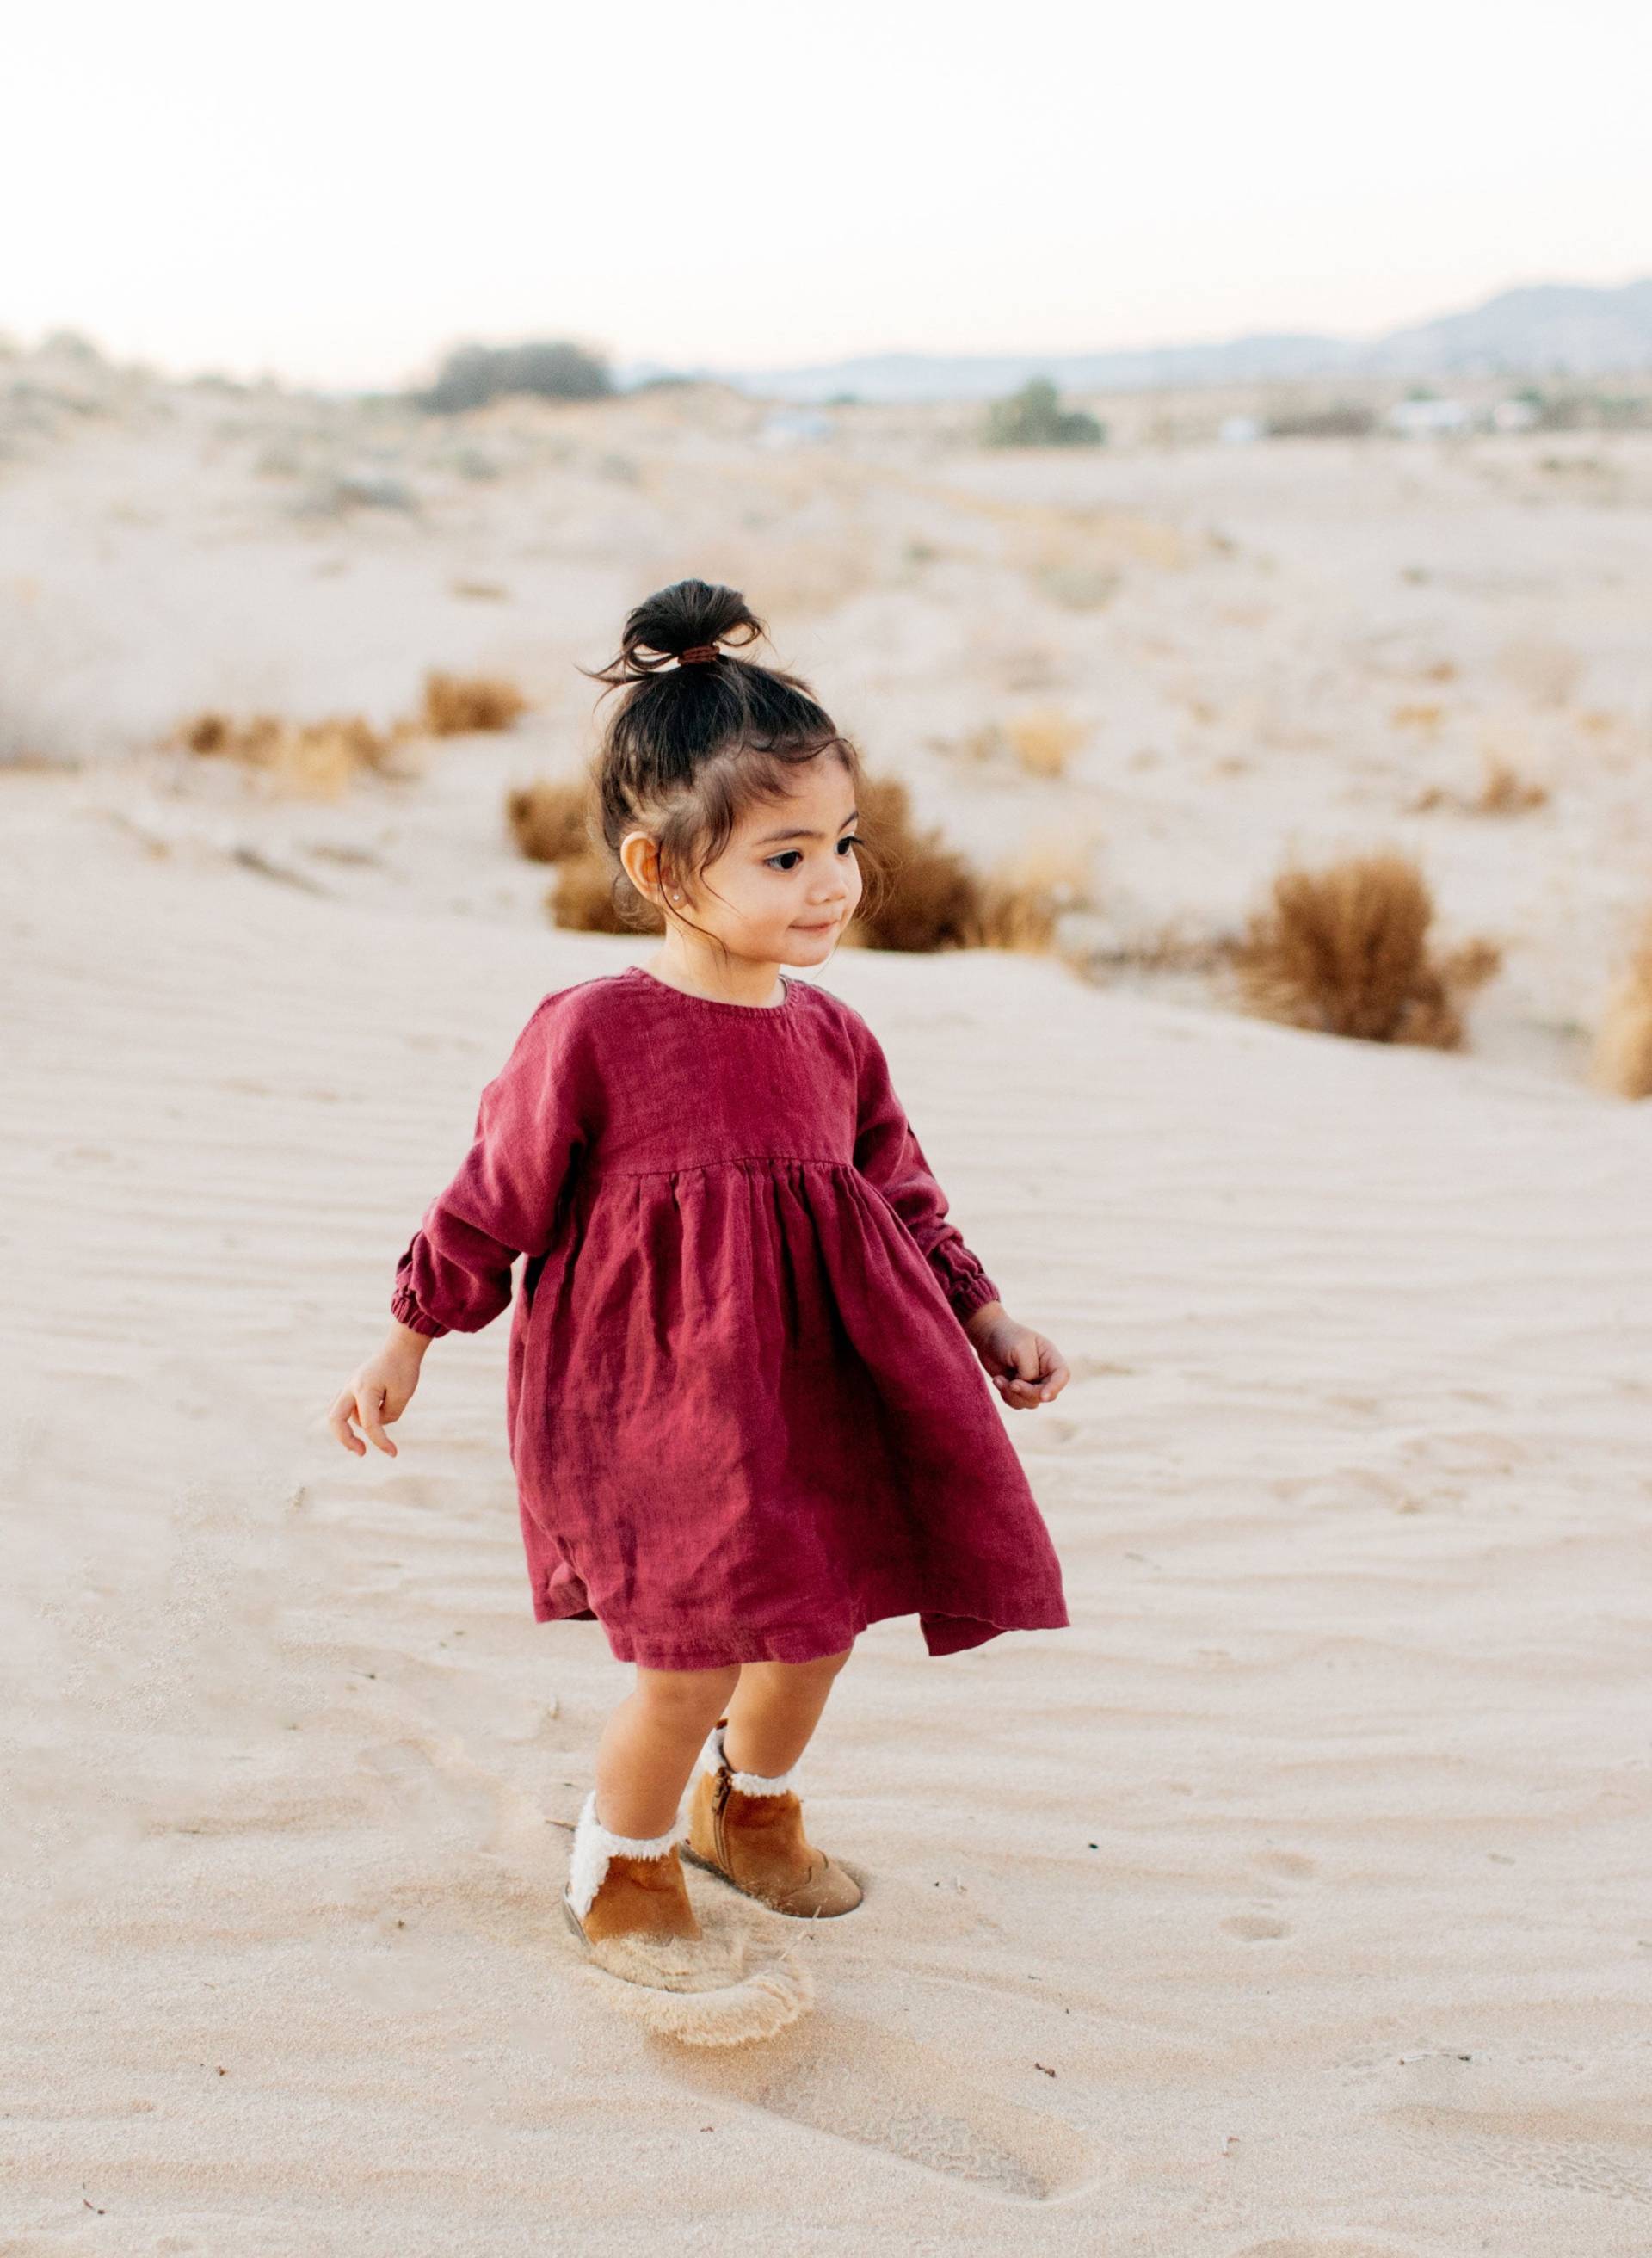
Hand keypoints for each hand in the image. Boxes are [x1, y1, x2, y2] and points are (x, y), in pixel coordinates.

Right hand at [327, 1330, 426, 1456]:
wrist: (400, 1347)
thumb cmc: (404, 1369)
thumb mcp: (403, 1395)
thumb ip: (388, 1415)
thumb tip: (376, 1425)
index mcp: (364, 1388)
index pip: (369, 1424)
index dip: (381, 1442)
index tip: (393, 1453)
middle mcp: (351, 1387)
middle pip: (335, 1419)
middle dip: (346, 1440)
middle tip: (362, 1452)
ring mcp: (348, 1386)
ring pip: (338, 1414)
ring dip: (350, 1429)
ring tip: (369, 1438)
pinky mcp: (352, 1387)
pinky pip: (345, 1408)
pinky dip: (353, 1419)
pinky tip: (369, 1424)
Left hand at [963, 1304, 1070, 1409]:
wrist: (987, 1337)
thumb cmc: (1006, 1337)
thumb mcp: (1019, 1349)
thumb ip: (1028, 1371)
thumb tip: (1026, 1386)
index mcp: (1050, 1357)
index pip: (1062, 1375)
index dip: (1055, 1387)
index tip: (1043, 1397)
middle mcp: (1045, 1372)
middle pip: (1046, 1394)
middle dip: (1027, 1392)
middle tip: (1011, 1383)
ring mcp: (1033, 1383)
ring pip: (1031, 1402)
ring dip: (1012, 1394)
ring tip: (998, 1379)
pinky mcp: (1020, 1390)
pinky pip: (1018, 1403)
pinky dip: (1006, 1395)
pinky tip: (998, 1380)